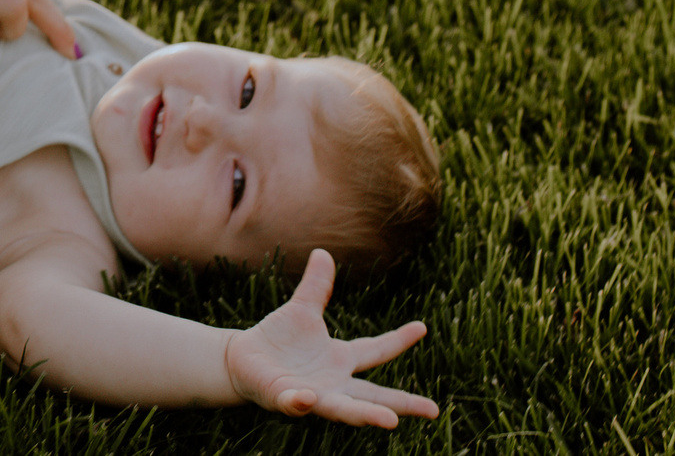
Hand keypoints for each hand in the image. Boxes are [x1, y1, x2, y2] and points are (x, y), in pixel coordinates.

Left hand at [223, 251, 436, 426]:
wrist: (242, 359)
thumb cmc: (277, 340)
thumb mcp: (301, 311)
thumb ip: (316, 287)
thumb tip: (323, 252)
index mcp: (340, 359)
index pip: (375, 350)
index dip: (398, 340)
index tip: (422, 326)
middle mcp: (333, 383)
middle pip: (373, 395)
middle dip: (402, 404)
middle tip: (432, 410)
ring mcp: (312, 394)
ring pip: (342, 408)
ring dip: (365, 415)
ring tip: (390, 421)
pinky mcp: (285, 399)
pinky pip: (295, 403)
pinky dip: (302, 402)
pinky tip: (308, 398)